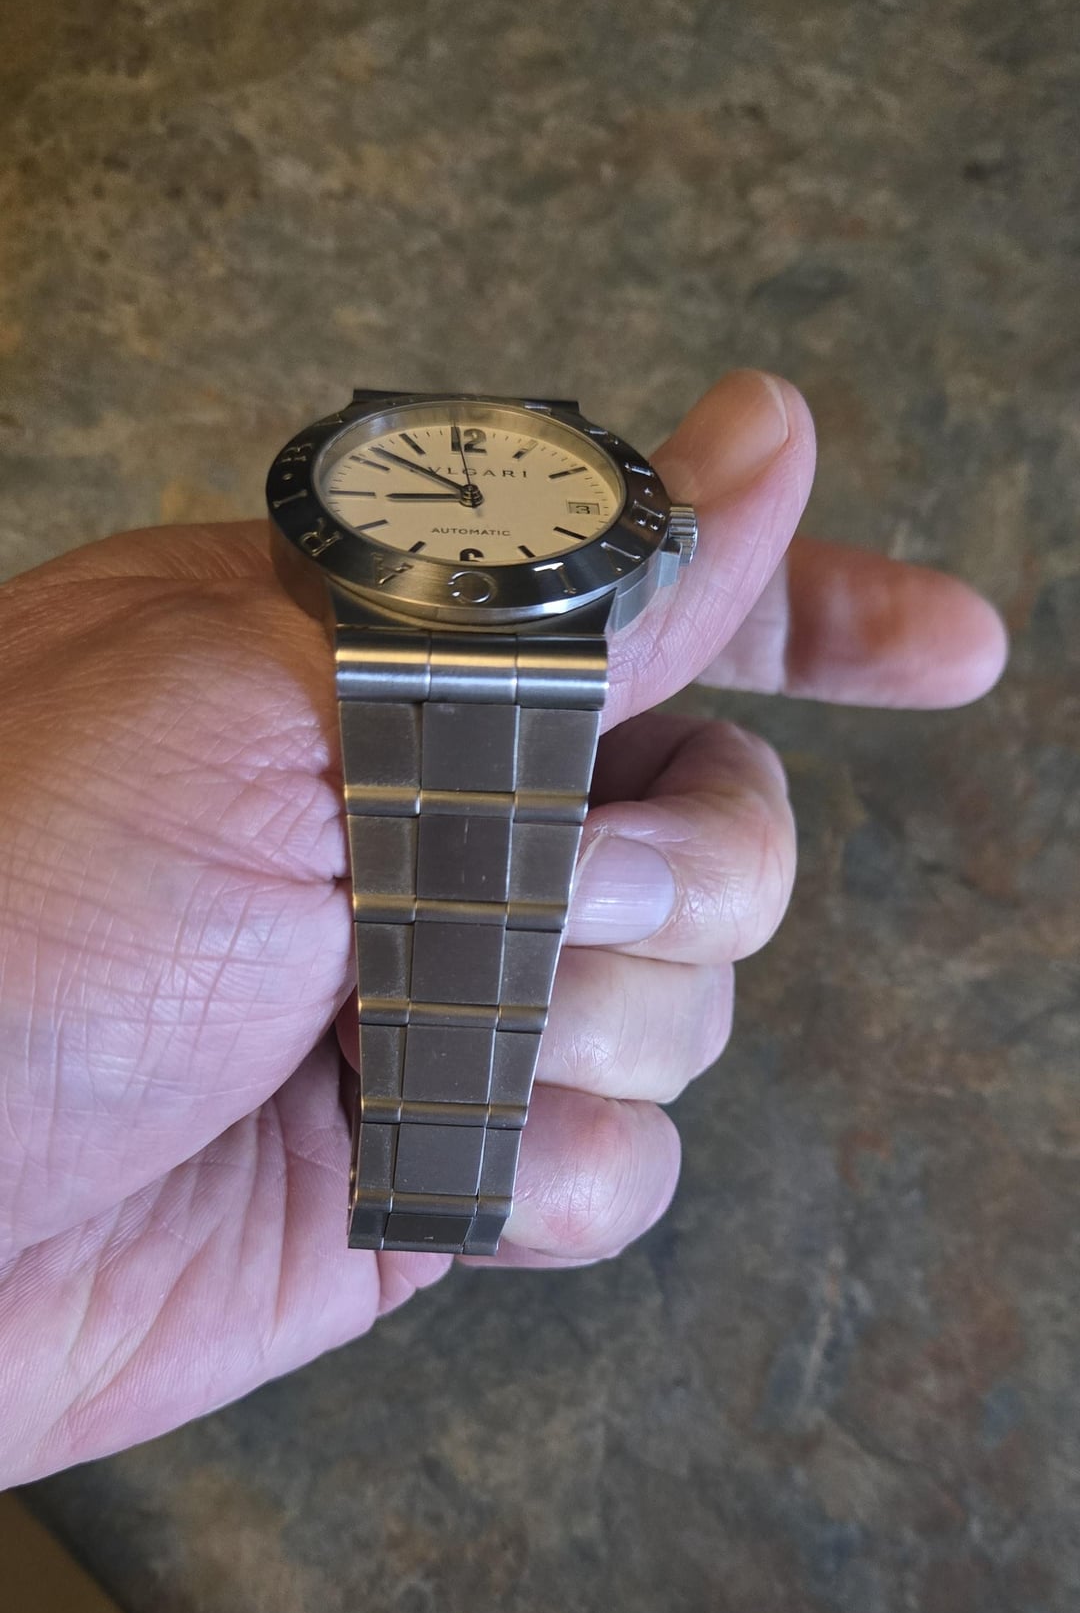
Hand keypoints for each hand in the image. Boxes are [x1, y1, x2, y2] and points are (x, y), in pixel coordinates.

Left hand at [0, 371, 1005, 1486]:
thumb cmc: (16, 910)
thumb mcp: (281, 704)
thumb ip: (560, 607)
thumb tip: (768, 438)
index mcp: (384, 666)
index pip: (649, 614)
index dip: (814, 620)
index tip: (952, 647)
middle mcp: (436, 825)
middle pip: (728, 821)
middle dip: (671, 871)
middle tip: (532, 899)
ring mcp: (448, 1004)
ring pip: (694, 1003)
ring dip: (583, 1027)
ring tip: (400, 1045)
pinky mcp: (445, 1174)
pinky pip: (621, 1167)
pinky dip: (543, 1170)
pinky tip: (421, 1171)